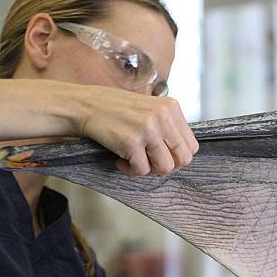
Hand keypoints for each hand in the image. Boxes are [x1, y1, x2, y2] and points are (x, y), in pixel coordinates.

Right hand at [73, 86, 198, 176]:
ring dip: (150, 171)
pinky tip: (121, 161)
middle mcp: (163, 117)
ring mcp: (148, 130)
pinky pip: (142, 170)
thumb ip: (167, 126)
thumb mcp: (149, 108)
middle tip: (150, 164)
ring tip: (135, 163)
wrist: (85, 105)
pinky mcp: (131, 142)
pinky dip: (131, 171)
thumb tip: (181, 153)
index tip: (162, 156)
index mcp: (171, 107)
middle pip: (183, 159)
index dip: (178, 157)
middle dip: (167, 167)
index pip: (192, 145)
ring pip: (165, 168)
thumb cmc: (116, 109)